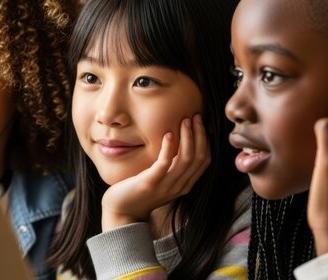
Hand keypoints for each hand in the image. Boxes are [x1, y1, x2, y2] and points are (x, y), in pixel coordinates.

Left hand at [100, 114, 210, 230]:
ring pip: (186, 159)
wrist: (121, 211)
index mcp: (185, 185)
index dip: (205, 141)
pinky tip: (168, 134)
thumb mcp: (162, 179)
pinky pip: (165, 164)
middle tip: (195, 117)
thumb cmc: (140, 191)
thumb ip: (172, 166)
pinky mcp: (150, 183)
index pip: (204, 161)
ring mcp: (166, 186)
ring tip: (185, 120)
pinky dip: (169, 147)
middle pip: (198, 158)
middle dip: (200, 135)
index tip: (201, 123)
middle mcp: (180, 186)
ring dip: (188, 137)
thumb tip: (178, 142)